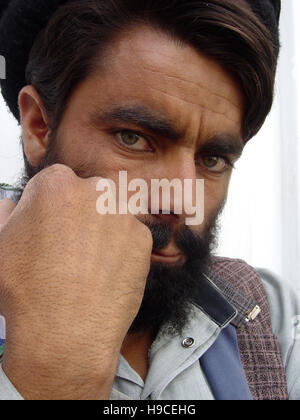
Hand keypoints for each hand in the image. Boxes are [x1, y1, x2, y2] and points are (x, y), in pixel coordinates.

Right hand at [0, 164, 152, 399]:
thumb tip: (12, 203)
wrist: (65, 332)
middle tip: (70, 250)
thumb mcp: (0, 245)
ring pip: (111, 217)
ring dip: (102, 233)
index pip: (55, 185)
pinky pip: (130, 238)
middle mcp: (94, 190)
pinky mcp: (143, 238)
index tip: (50, 230)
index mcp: (56, 184)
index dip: (50, 210)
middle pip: (87, 197)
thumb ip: (5, 214)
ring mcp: (122, 213)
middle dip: (79, 217)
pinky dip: (121, 252)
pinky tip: (106, 274)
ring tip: (88, 266)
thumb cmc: (27, 290)